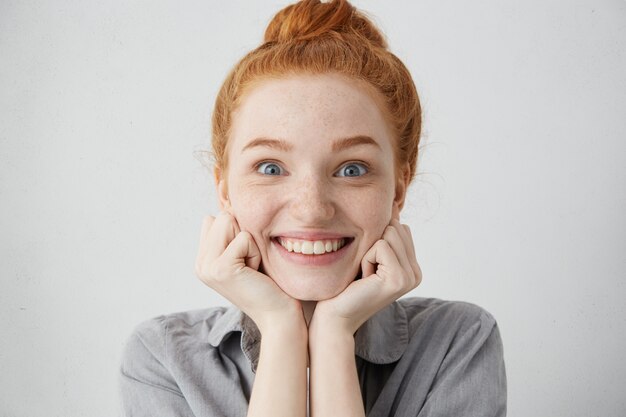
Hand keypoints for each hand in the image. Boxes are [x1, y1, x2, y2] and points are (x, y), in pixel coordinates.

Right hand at [194, 213, 302, 332]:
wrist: (277, 315)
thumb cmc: (267, 283)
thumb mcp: (245, 255)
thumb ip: (230, 235)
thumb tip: (226, 210)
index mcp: (203, 260)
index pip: (215, 219)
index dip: (238, 231)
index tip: (245, 259)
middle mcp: (201, 264)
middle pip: (222, 216)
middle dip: (244, 235)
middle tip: (250, 264)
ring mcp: (208, 267)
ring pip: (229, 222)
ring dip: (249, 242)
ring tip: (252, 266)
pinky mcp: (221, 269)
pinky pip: (244, 238)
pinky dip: (255, 252)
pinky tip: (255, 272)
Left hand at [312, 219, 421, 334]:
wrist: (336, 315)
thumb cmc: (346, 284)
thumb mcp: (370, 257)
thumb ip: (385, 237)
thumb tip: (391, 207)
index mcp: (412, 268)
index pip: (401, 228)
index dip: (377, 240)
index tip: (370, 266)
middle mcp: (416, 273)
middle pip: (397, 227)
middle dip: (374, 244)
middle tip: (366, 271)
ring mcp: (410, 277)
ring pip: (389, 233)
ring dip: (369, 251)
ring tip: (365, 275)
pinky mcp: (399, 279)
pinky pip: (381, 246)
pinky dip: (366, 258)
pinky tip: (364, 279)